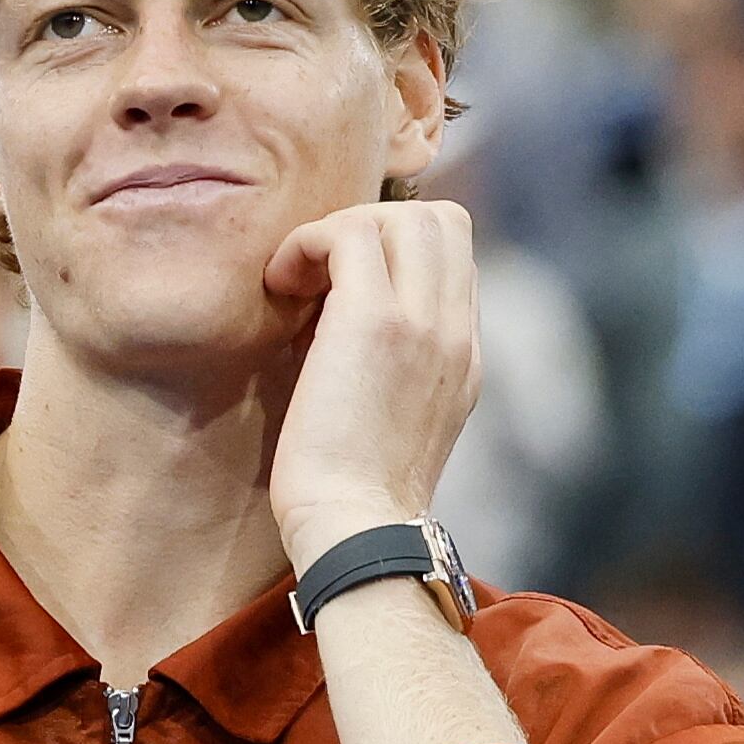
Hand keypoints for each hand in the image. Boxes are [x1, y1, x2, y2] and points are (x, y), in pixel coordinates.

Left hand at [262, 200, 480, 571]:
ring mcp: (423, 322)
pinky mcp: (374, 321)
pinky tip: (280, 284)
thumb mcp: (393, 423)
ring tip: (298, 281)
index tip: (337, 286)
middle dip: (373, 225)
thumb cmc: (352, 494)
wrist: (355, 528)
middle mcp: (454, 331)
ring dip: (339, 230)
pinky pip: (350, 232)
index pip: (452, 258)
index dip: (394, 252)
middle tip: (318, 274)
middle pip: (442, 219)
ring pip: (405, 214)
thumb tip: (336, 323)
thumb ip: (392, 369)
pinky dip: (308, 242)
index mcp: (464, 356)